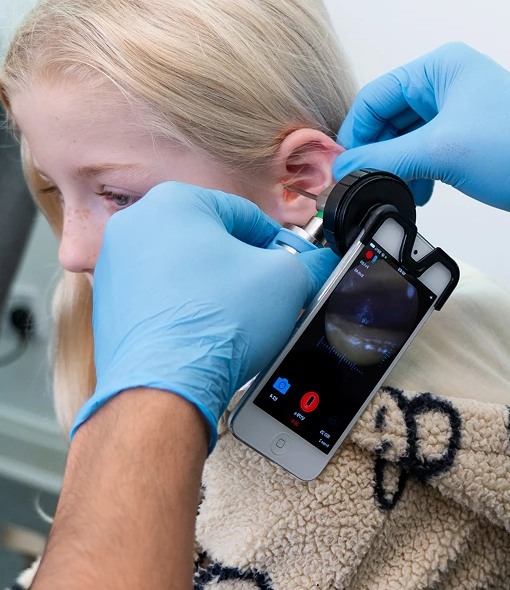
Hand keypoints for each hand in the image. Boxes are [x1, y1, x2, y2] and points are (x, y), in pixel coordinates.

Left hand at [72, 182, 338, 448]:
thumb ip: (311, 263)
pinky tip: (209, 333)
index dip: (279, 245)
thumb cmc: (215, 324)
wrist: (165, 387)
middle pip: (213, 241)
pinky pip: (162, 299)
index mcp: (174, 202)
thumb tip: (320, 264)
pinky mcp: (109, 307)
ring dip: (217, 289)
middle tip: (268, 295)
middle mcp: (134, 226)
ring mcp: (114, 268)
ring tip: (239, 319)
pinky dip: (188, 311)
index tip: (292, 268)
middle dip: (245, 268)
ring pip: (186, 270)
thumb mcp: (288, 281)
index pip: (247, 215)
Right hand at [335, 42, 509, 232]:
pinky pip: (430, 152)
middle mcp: (450, 82)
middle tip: (366, 187)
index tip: (343, 170)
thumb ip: (386, 157)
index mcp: (442, 67)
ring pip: (409, 138)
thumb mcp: (442, 153)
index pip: (376, 96)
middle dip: (378, 153)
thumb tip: (343, 168)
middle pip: (390, 117)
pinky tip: (422, 196)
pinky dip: (420, 173)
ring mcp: (463, 110)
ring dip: (399, 167)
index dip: (356, 134)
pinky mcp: (474, 138)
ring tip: (399, 194)